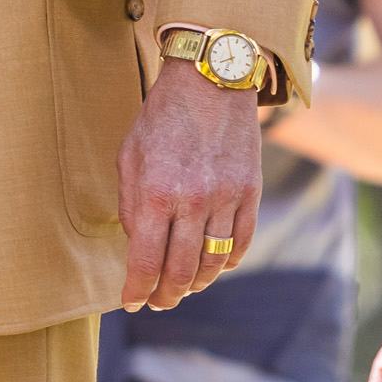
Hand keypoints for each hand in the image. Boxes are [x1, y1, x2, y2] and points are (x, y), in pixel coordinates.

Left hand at [117, 60, 262, 310]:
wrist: (210, 80)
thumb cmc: (162, 117)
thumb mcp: (130, 156)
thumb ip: (132, 205)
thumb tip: (138, 246)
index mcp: (156, 193)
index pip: (145, 261)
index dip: (137, 289)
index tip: (132, 301)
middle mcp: (193, 200)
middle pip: (180, 271)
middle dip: (166, 295)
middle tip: (158, 300)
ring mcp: (226, 198)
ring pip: (213, 262)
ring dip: (196, 283)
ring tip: (183, 287)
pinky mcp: (250, 192)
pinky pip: (241, 242)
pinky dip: (227, 262)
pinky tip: (213, 266)